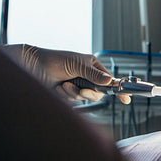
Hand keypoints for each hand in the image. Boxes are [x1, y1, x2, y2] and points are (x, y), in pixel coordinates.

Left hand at [3, 45, 129, 103]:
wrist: (34, 67)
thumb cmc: (54, 60)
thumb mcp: (77, 65)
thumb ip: (94, 75)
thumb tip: (110, 81)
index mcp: (92, 66)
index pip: (109, 79)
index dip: (118, 89)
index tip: (126, 98)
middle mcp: (87, 76)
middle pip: (100, 91)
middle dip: (90, 92)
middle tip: (82, 90)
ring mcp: (79, 85)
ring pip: (88, 97)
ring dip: (77, 93)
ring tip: (66, 85)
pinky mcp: (69, 94)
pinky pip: (75, 99)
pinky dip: (68, 95)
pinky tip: (60, 87)